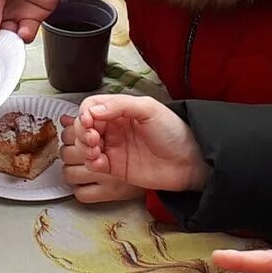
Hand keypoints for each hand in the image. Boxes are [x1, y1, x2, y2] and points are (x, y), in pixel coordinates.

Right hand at [66, 94, 207, 195]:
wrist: (189, 161)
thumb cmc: (172, 131)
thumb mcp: (149, 109)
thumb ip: (120, 105)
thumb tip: (92, 109)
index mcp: (118, 110)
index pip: (90, 107)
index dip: (85, 113)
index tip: (89, 121)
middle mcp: (112, 128)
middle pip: (83, 127)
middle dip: (82, 132)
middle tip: (93, 138)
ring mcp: (112, 147)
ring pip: (83, 146)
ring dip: (83, 148)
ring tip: (95, 151)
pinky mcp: (113, 167)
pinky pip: (93, 164)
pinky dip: (91, 163)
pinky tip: (100, 163)